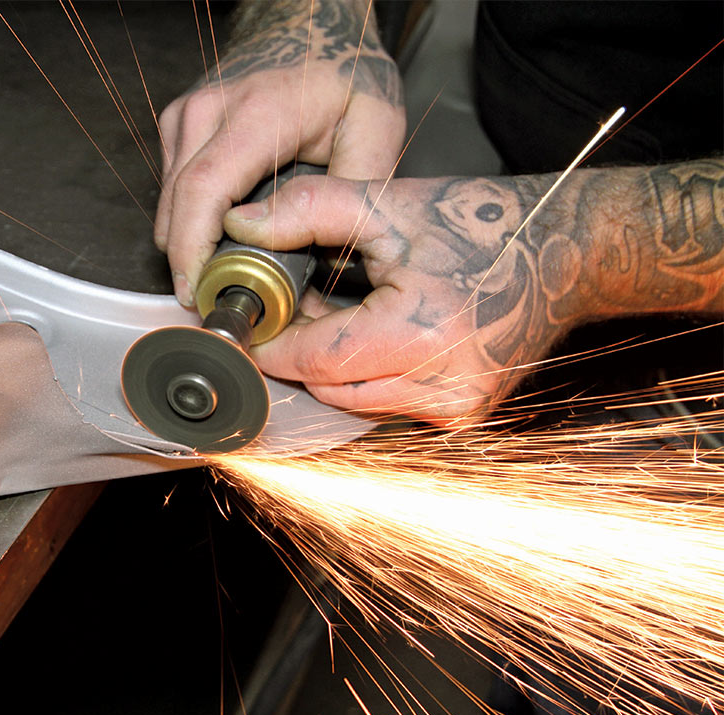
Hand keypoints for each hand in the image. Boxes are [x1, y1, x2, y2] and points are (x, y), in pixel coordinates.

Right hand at [154, 0, 405, 305]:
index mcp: (259, 113)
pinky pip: (172, 189)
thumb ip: (354, 194)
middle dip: (187, 263)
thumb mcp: (375, 127)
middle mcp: (210, 111)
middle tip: (216, 302)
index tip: (199, 292)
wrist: (311, 26)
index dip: (192, 250)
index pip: (205, 191)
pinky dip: (191, 218)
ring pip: (169, 203)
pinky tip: (226, 228)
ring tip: (227, 271)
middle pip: (177, 206)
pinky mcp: (178, 125)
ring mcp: (187, 116)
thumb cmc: (344, 72)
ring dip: (189, 242)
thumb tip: (329, 259)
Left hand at [224, 161, 723, 423]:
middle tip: (292, 306)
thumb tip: (240, 222)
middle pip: (329, 387)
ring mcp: (456, 406)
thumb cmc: (486, 224)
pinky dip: (367, 374)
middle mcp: (443, 383)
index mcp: (423, 331)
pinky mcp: (462, 414)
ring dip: (332, 365)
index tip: (250, 323)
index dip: (274, 344)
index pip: (315, 360)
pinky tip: (371, 333)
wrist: (570, 251)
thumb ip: (309, 208)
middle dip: (301, 352)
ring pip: (353, 400)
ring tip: (335, 312)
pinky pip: (385, 403)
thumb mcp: (392, 204)